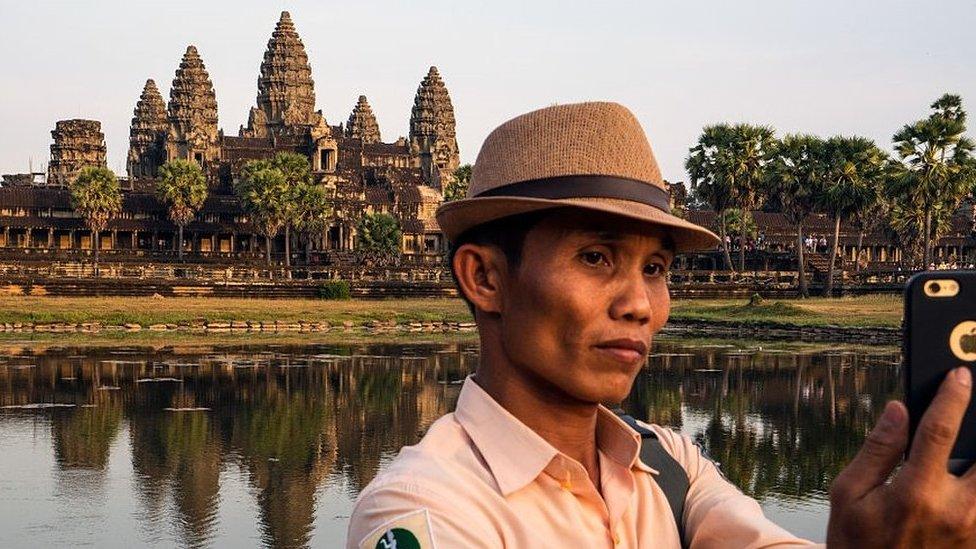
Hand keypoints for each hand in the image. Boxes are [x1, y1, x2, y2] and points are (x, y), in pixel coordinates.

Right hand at [826, 367, 975, 547]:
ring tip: (968, 450)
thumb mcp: (848, 496)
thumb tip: (897, 411)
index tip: (960, 375)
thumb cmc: (857, 546)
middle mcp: (956, 511)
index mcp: (915, 493)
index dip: (952, 398)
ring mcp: (975, 530)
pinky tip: (967, 475)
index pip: (940, 431)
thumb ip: (876, 451)